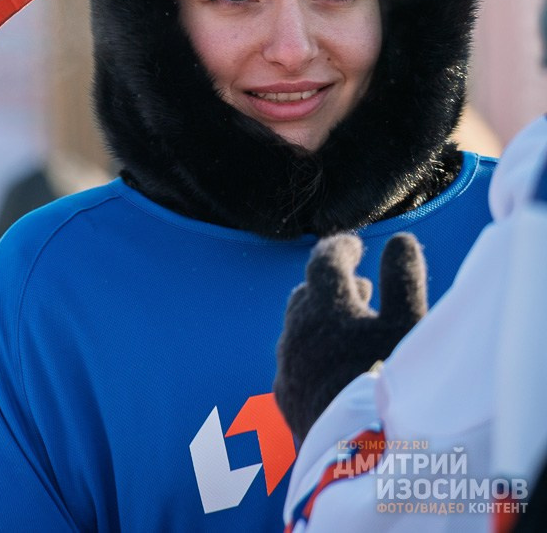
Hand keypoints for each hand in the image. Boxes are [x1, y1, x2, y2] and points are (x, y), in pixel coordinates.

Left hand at [274, 232, 426, 444]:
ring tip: (349, 321)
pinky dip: (313, 351)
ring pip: (298, 328)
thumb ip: (404, 278)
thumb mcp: (409, 325)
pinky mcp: (285, 395)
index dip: (341, 248)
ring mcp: (286, 364)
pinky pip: (294, 361)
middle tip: (358, 286)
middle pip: (306, 294)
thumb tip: (401, 240)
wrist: (356, 454)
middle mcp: (295, 330)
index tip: (355, 245)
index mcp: (324, 305)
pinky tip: (331, 364)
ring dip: (322, 319)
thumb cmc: (390, 382)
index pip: (324, 260)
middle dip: (331, 285)